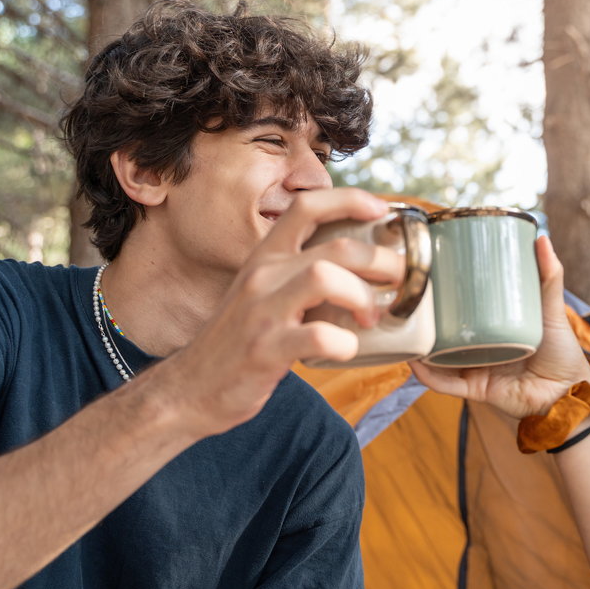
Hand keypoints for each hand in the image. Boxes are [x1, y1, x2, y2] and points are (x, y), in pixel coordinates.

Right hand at [156, 188, 404, 435]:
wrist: (190, 388)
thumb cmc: (239, 343)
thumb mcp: (261, 295)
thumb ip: (298, 277)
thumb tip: (358, 270)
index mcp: (264, 258)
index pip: (306, 207)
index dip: (350, 199)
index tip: (382, 210)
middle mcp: (263, 276)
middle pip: (336, 247)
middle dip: (381, 260)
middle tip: (399, 280)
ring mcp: (262, 312)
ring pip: (326, 277)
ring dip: (363, 296)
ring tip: (371, 316)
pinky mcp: (266, 350)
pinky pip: (319, 336)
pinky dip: (345, 344)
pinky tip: (346, 349)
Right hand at [410, 236, 589, 420]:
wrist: (570, 393)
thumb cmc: (563, 352)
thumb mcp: (551, 308)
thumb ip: (548, 277)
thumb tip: (542, 238)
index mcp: (493, 328)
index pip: (464, 310)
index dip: (446, 295)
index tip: (432, 274)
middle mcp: (480, 348)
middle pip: (446, 332)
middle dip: (426, 319)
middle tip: (412, 296)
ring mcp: (475, 369)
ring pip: (439, 357)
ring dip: (420, 346)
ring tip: (405, 326)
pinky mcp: (476, 389)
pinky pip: (446, 384)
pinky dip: (429, 375)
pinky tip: (414, 362)